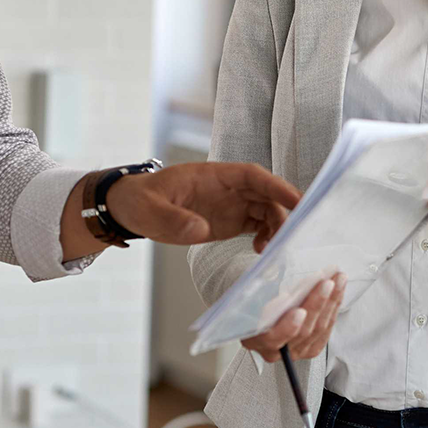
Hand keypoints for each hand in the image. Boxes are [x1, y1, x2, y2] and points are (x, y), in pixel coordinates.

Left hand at [105, 162, 300, 248]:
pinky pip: (257, 226)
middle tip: (289, 238)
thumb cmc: (139, 200)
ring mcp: (230, 205)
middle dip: (283, 212)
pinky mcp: (229, 222)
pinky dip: (266, 238)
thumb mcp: (150, 209)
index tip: (297, 200)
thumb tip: (200, 230)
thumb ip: (173, 219)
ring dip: (276, 228)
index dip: (276, 185)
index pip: (252, 175)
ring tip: (270, 251)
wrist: (131, 210)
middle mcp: (227, 188)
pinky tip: (261, 253)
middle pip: (266, 195)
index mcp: (212, 175)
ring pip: (266, 211)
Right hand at [240, 274, 345, 361]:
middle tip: (326, 284)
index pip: (270, 337)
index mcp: (252, 337)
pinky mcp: (309, 347)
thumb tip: (270, 264)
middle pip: (301, 332)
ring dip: (330, 303)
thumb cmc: (252, 297)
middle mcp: (273, 349)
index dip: (287, 327)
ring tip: (337, 281)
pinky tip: (337, 293)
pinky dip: (333, 309)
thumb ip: (260, 283)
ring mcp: (293, 350)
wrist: (257, 306)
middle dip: (316, 305)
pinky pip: (325, 330)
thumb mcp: (248, 289)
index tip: (300, 311)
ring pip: (317, 330)